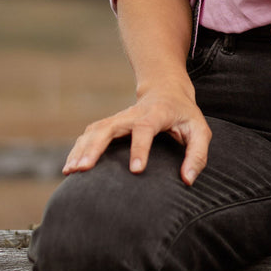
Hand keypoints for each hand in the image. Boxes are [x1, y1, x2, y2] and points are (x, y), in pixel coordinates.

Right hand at [62, 85, 211, 184]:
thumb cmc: (184, 115)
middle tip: (84, 169)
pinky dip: (78, 149)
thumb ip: (197, 155)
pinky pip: (89, 135)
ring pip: (94, 130)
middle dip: (94, 148)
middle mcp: (132, 115)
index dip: (140, 148)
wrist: (166, 91)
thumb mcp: (200, 130)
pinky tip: (70, 167)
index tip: (136, 170)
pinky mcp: (109, 124)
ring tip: (70, 171)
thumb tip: (187, 180)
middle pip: (108, 127)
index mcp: (156, 115)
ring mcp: (118, 119)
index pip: (145, 129)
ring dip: (81, 149)